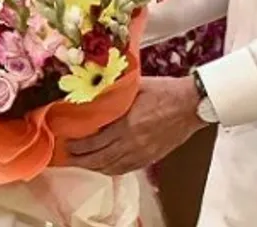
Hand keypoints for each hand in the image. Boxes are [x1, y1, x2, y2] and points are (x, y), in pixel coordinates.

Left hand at [66, 76, 205, 175]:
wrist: (190, 104)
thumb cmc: (164, 91)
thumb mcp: (136, 86)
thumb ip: (115, 92)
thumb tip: (94, 91)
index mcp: (127, 124)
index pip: (95, 141)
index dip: (78, 145)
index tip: (66, 142)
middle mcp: (132, 143)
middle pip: (100, 158)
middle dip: (81, 160)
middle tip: (66, 157)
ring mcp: (142, 153)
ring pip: (112, 167)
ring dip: (94, 167)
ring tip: (80, 164)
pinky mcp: (151, 158)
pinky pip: (127, 169)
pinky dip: (111, 170)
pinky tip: (104, 167)